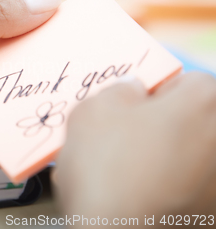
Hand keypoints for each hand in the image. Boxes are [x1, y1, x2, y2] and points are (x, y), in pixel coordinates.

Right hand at [55, 72, 215, 222]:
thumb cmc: (105, 168)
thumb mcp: (93, 110)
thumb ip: (118, 90)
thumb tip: (131, 91)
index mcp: (202, 102)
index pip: (187, 82)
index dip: (157, 92)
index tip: (135, 107)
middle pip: (192, 121)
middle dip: (165, 126)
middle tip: (128, 139)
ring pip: (189, 157)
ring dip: (167, 159)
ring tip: (128, 173)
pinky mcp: (210, 214)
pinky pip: (188, 189)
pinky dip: (169, 189)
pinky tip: (139, 196)